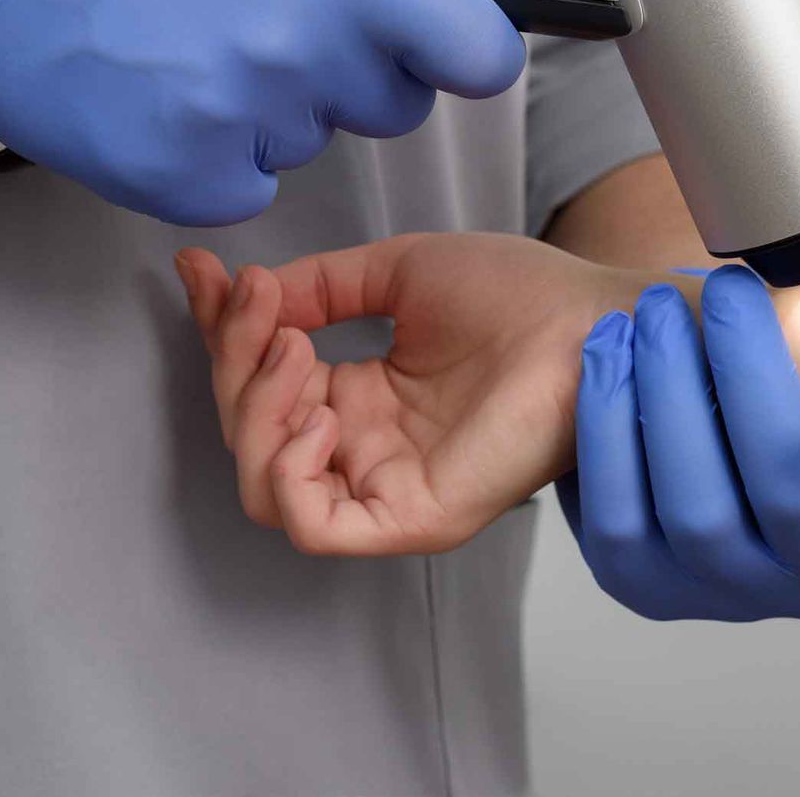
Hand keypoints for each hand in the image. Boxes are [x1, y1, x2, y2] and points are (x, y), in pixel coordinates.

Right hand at [0, 0, 526, 224]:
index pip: (478, 58)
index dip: (467, 44)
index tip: (435, 30)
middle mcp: (300, 56)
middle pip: (395, 104)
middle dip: (362, 63)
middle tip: (286, 7)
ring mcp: (237, 124)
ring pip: (313, 140)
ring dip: (283, 102)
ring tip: (205, 33)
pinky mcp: (177, 177)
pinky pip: (248, 185)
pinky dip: (224, 152)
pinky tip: (174, 87)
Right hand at [175, 234, 628, 553]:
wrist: (591, 317)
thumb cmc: (520, 296)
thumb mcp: (396, 272)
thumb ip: (318, 286)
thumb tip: (240, 284)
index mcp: (361, 400)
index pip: (260, 386)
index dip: (225, 334)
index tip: (208, 276)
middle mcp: (366, 450)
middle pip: (249, 438)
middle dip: (236, 364)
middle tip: (262, 304)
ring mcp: (388, 488)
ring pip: (266, 489)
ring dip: (254, 414)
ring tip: (295, 350)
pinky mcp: (414, 517)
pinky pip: (316, 527)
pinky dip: (289, 471)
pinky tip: (321, 411)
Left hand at [563, 268, 799, 620]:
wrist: (704, 435)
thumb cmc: (787, 392)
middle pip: (790, 496)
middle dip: (749, 376)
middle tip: (726, 289)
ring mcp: (731, 596)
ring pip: (698, 515)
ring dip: (666, 395)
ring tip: (653, 311)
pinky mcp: (649, 590)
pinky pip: (617, 522)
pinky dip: (608, 427)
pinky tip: (608, 351)